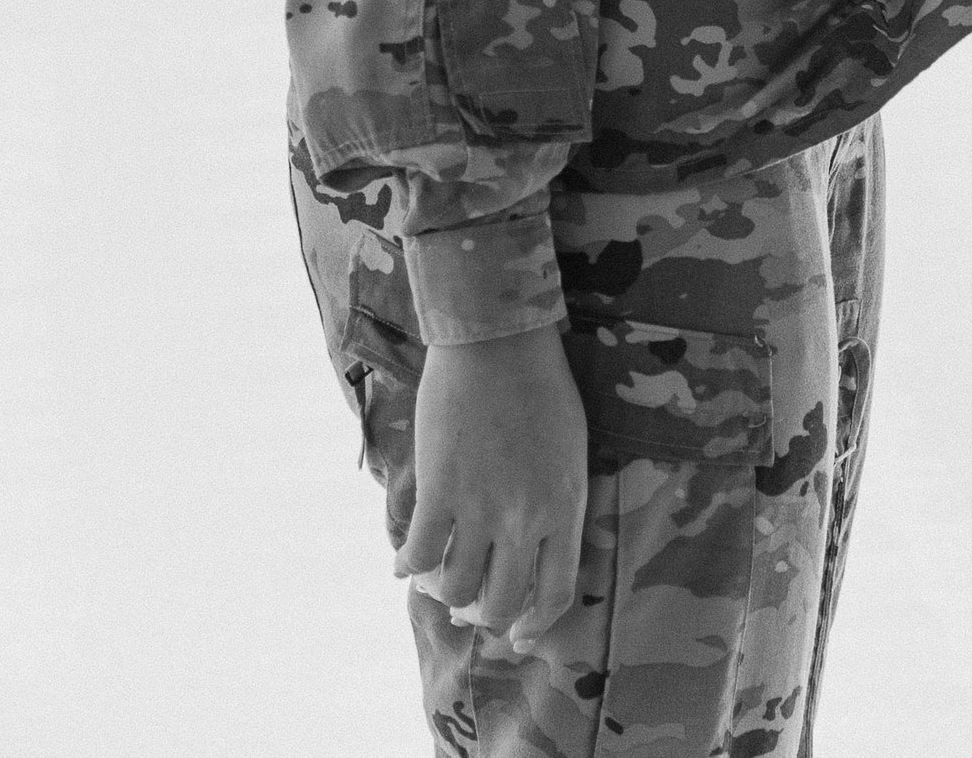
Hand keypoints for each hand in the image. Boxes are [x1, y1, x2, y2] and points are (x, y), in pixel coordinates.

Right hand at [395, 324, 590, 655]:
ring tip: (439, 578)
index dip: (535, 625)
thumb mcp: (569, 450)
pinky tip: (402, 564)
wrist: (498, 338)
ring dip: (445, 592)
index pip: (557, 593)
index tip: (519, 633)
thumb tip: (534, 542)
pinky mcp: (439, 491)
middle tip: (470, 607)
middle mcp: (525, 519)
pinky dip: (407, 567)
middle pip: (501, 602)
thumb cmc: (541, 384)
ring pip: (457, 588)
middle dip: (484, 616)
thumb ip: (556, 501)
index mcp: (565, 506)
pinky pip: (418, 554)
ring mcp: (480, 508)